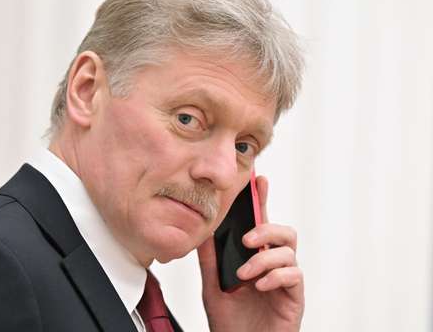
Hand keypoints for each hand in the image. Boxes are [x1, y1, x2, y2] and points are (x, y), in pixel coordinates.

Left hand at [197, 176, 303, 331]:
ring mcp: (285, 280)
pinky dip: (275, 276)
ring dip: (264, 258)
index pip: (260, 224)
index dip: (262, 201)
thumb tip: (202, 231)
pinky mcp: (294, 297)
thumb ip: (210, 259)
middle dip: (266, 228)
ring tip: (244, 274)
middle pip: (284, 232)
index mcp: (254, 258)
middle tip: (246, 239)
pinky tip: (259, 286)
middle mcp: (272, 265)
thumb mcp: (213, 285)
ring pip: (289, 250)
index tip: (258, 180)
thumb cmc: (230, 320)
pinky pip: (294, 275)